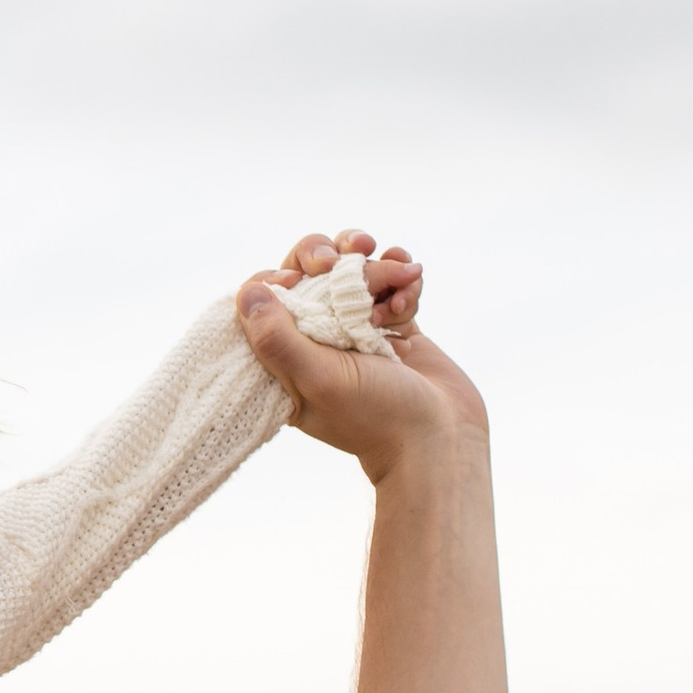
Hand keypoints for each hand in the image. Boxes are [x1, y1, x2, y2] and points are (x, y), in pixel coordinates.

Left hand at [237, 235, 483, 479]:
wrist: (444, 437)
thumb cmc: (378, 418)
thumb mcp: (319, 380)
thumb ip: (279, 339)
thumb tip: (248, 293)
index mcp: (286, 358)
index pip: (267, 299)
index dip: (282, 276)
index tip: (303, 277)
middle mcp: (318, 339)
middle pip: (311, 271)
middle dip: (334, 254)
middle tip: (352, 256)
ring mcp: (357, 328)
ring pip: (354, 269)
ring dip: (377, 266)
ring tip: (398, 282)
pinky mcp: (394, 323)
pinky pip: (392, 281)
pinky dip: (404, 280)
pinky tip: (410, 298)